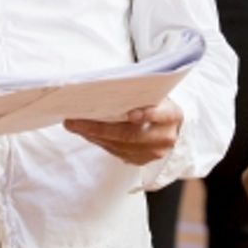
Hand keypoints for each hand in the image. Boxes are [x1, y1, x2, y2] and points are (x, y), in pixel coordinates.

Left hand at [63, 98, 181, 165]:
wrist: (169, 125)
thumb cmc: (157, 102)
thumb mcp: (156, 93)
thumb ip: (140, 92)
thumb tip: (108, 87)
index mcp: (173, 115)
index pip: (162, 114)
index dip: (148, 115)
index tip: (131, 114)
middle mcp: (165, 136)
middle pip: (132, 135)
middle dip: (101, 128)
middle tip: (77, 121)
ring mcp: (154, 152)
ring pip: (121, 146)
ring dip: (95, 135)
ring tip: (75, 126)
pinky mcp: (142, 160)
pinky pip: (117, 152)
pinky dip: (100, 142)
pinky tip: (87, 133)